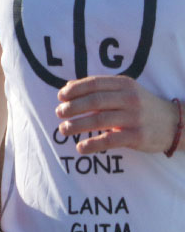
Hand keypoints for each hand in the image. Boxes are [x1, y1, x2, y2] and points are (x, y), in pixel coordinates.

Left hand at [57, 75, 178, 153]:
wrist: (175, 123)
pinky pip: (110, 140)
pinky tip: (80, 147)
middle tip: (59, 113)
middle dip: (72, 107)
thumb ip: (99, 88)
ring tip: (63, 129)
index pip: (94, 83)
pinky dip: (92, 144)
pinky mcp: (137, 136)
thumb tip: (67, 88)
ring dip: (77, 125)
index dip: (74, 90)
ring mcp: (134, 117)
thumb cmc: (141, 106)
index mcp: (124, 84)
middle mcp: (130, 98)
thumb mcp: (125, 91)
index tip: (60, 97)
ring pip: (99, 120)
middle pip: (94, 101)